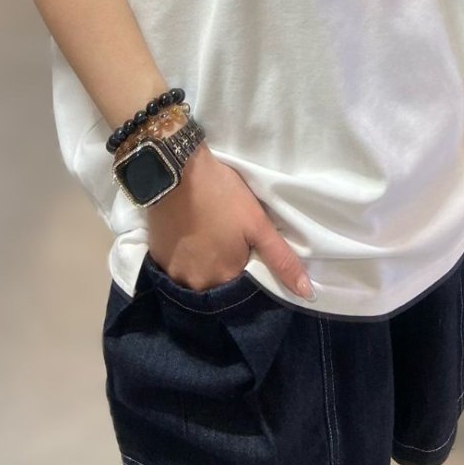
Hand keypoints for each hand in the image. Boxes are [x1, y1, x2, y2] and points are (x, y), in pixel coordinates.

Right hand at [146, 142, 315, 299]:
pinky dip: (185, 257)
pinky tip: (190, 235)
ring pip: (196, 277)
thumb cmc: (222, 195)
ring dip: (204, 264)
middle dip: (225, 267)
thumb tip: (307, 294)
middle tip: (227, 238)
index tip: (246, 247)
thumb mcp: (258, 224)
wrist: (176, 170)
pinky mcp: (156, 257)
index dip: (247, 266)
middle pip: (218, 283)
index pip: (243, 287)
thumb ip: (282, 260)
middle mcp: (196, 285)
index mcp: (224, 279)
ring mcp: (172, 273)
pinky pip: (176, 267)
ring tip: (209, 237)